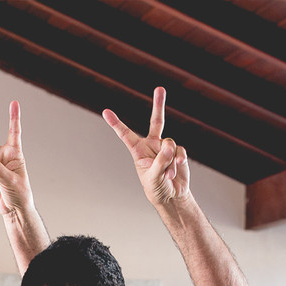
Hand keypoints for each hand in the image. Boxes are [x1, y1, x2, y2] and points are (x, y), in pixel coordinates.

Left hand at [103, 86, 189, 207]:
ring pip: (170, 145)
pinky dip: (179, 160)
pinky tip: (176, 170)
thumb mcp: (154, 176)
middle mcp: (152, 145)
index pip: (126, 135)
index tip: (106, 112)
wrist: (172, 196)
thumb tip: (169, 143)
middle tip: (160, 88)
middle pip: (157, 122)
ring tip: (168, 174)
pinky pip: (180, 151)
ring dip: (170, 161)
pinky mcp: (178, 152)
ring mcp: (166, 147)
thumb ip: (160, 160)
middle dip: (159, 105)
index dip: (116, 123)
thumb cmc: (156, 188)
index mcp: (138, 151)